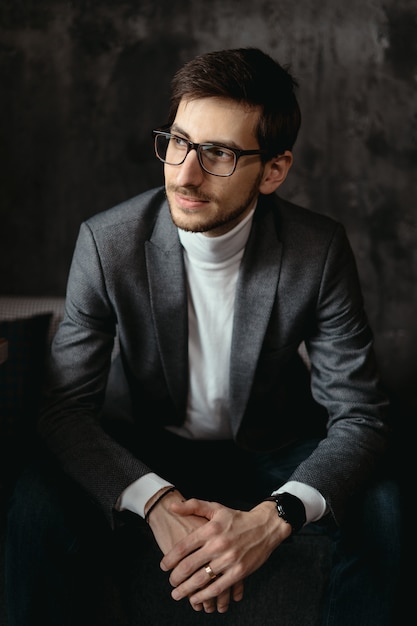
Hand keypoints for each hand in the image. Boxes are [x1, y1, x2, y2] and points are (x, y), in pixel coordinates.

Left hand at [160, 497, 290, 610]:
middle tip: (170, 582)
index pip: (183, 547)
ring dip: (186, 589)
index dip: (170, 559)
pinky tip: (196, 599)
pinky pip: (218, 588)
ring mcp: (229, 559)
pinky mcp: (239, 572)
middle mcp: (218, 544)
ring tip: (177, 593)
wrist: (265, 527)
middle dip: (175, 577)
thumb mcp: (215, 508)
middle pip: (189, 565)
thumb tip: (172, 507)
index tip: (163, 566)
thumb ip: (193, 506)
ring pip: (201, 579)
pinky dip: (204, 596)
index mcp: (210, 529)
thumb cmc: (237, 518)